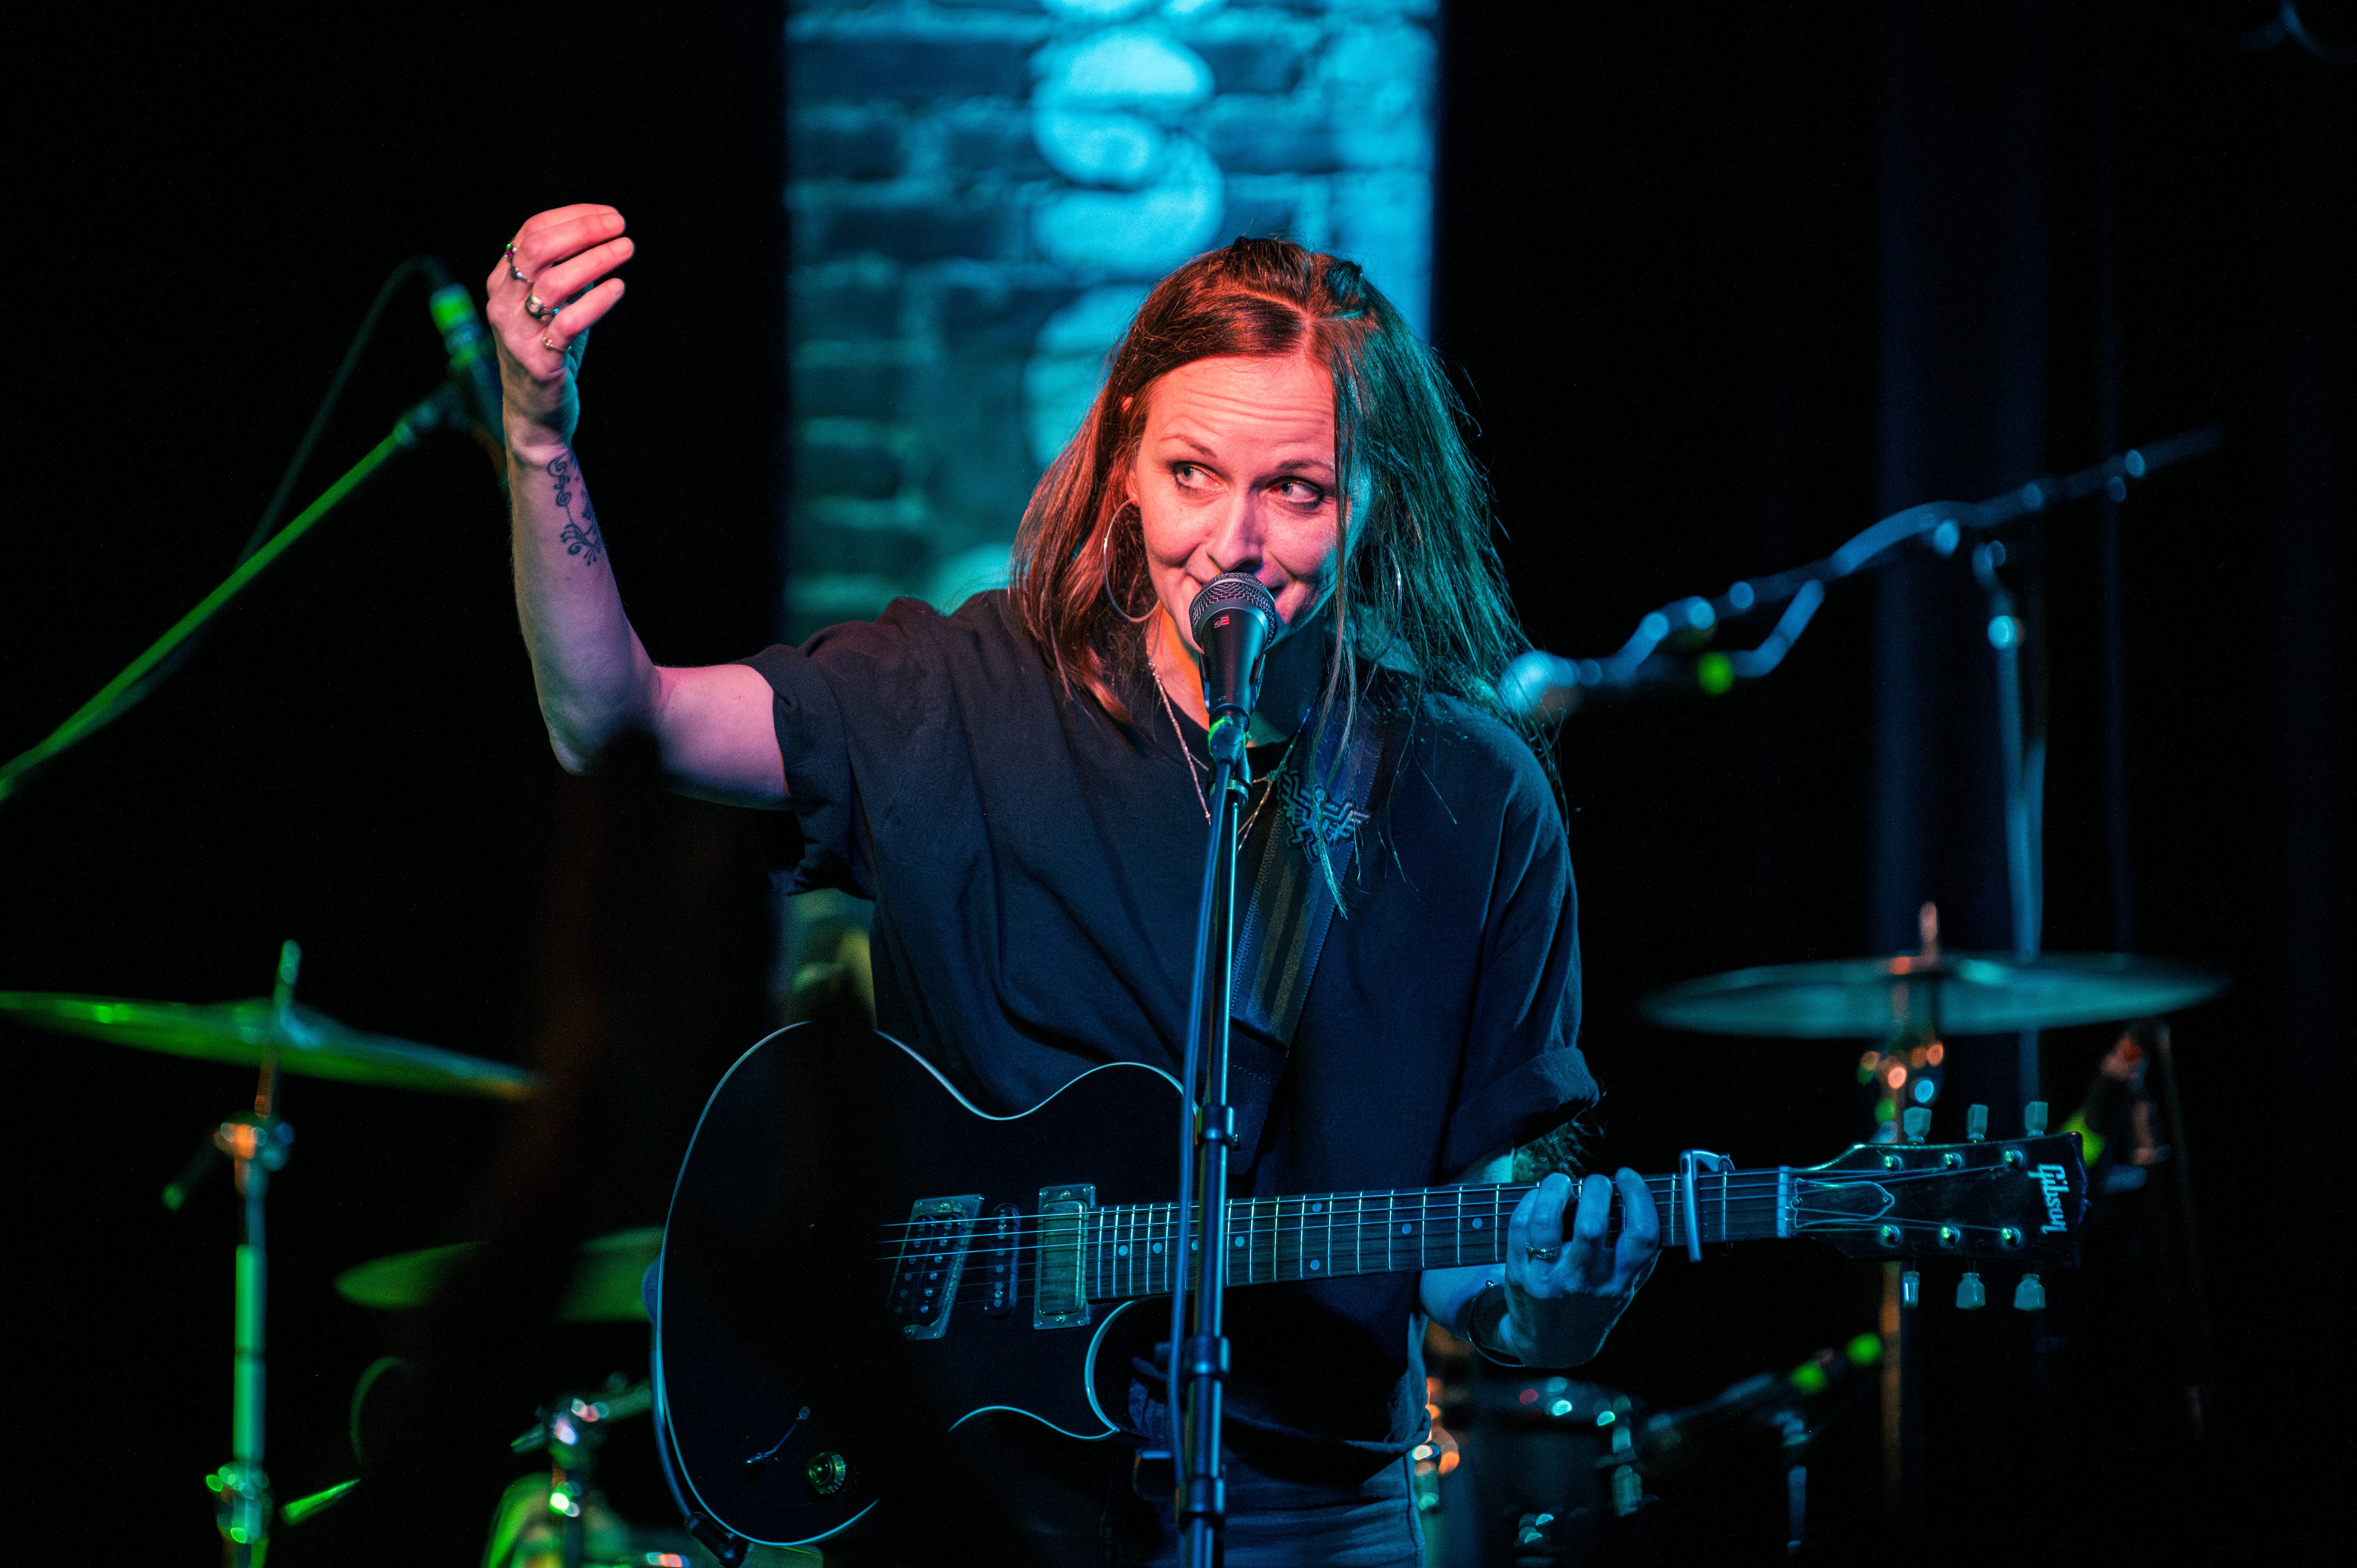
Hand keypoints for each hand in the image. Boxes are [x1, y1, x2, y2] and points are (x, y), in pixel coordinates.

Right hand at [484, 205, 633, 450]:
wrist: (535, 412)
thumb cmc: (550, 350)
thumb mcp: (553, 305)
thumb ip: (566, 271)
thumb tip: (600, 235)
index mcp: (502, 281)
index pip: (532, 231)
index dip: (573, 217)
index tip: (609, 216)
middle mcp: (503, 302)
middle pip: (539, 249)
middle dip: (583, 231)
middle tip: (620, 226)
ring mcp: (517, 331)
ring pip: (554, 283)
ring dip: (595, 260)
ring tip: (626, 250)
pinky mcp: (538, 360)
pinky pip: (568, 322)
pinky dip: (596, 301)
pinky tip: (619, 288)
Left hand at [1501, 1169, 1660, 1366]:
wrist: (1553, 1346)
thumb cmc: (1592, 1305)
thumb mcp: (1625, 1287)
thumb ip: (1638, 1253)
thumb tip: (1643, 1199)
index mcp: (1620, 1282)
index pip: (1642, 1236)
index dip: (1638, 1197)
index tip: (1627, 1176)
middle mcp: (1586, 1282)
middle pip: (1592, 1225)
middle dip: (1595, 1188)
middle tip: (1595, 1181)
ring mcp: (1550, 1279)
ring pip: (1547, 1222)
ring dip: (1554, 1188)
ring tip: (1561, 1182)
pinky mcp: (1521, 1274)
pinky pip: (1520, 1227)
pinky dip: (1529, 1202)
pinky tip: (1538, 1198)